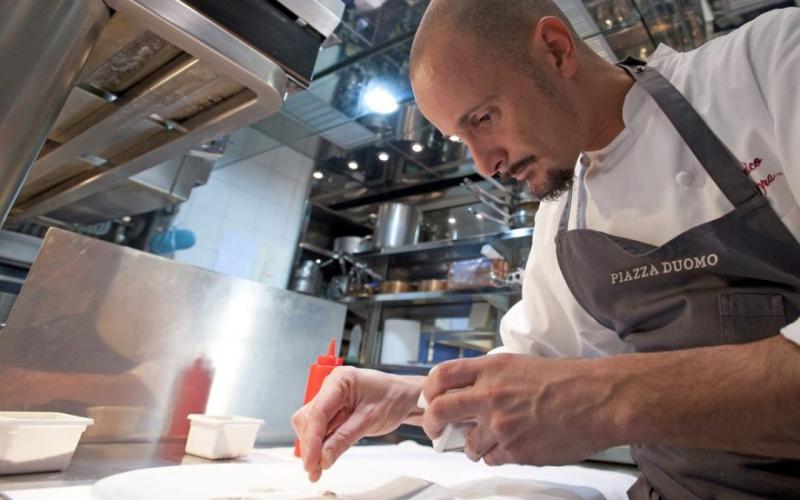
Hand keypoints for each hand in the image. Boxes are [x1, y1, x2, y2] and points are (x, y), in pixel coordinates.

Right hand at [291, 367, 423, 481]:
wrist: (405, 396)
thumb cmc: (393, 398)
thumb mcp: (371, 420)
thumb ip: (345, 438)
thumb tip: (323, 458)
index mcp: (341, 380)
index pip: (318, 412)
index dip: (311, 439)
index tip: (311, 461)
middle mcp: (331, 386)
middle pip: (308, 419)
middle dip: (310, 445)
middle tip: (315, 470)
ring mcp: (330, 397)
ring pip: (311, 425)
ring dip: (314, 446)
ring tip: (319, 467)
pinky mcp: (333, 409)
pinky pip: (321, 428)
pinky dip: (321, 443)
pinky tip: (325, 456)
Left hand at [421, 354, 617, 465]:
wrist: (599, 399)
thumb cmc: (568, 380)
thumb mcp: (520, 365)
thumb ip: (490, 379)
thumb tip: (466, 396)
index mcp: (491, 369)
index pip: (441, 376)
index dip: (430, 391)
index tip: (430, 400)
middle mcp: (490, 395)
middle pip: (440, 411)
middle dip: (433, 425)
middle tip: (437, 432)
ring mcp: (501, 425)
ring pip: (468, 444)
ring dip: (473, 446)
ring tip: (490, 440)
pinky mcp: (515, 450)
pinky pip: (491, 459)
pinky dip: (495, 456)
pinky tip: (511, 446)